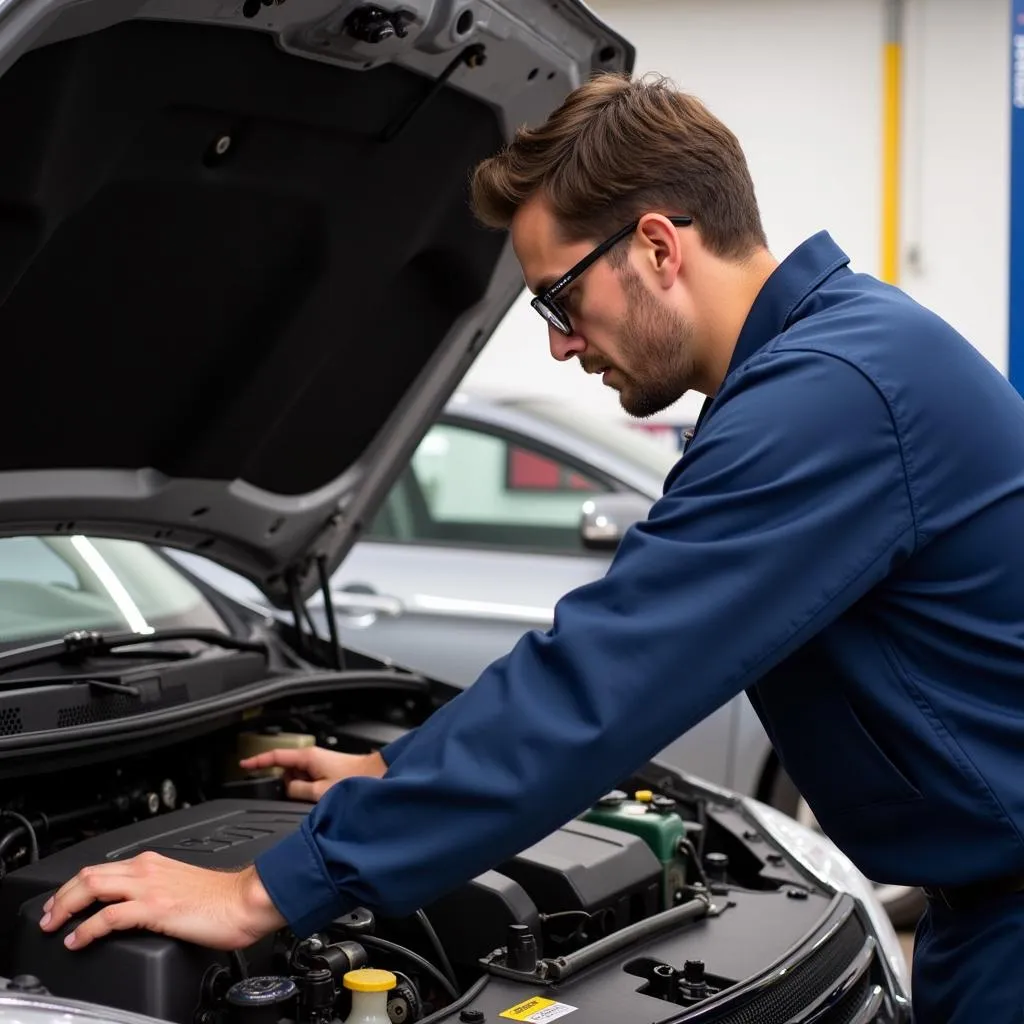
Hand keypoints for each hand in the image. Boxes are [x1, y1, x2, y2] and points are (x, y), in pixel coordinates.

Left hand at [38, 853, 284, 950]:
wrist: (247, 900)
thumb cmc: (224, 899)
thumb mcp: (182, 888)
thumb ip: (158, 892)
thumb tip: (139, 908)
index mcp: (155, 863)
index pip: (103, 869)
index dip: (75, 886)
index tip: (63, 903)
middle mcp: (148, 869)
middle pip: (89, 874)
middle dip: (61, 896)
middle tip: (49, 915)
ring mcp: (150, 887)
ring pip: (92, 888)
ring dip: (65, 907)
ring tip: (54, 926)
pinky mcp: (154, 907)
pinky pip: (108, 916)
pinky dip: (86, 929)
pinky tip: (78, 940)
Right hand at [239, 747, 386, 801]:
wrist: (377, 776)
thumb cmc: (354, 779)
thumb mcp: (320, 791)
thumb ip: (298, 790)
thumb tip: (286, 789)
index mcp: (307, 757)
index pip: (275, 756)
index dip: (257, 761)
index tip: (243, 765)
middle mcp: (312, 757)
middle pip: (286, 770)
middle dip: (286, 784)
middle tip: (300, 795)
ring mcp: (319, 763)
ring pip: (298, 778)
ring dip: (300, 789)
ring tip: (317, 797)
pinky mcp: (326, 771)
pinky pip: (309, 781)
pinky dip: (309, 790)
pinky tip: (321, 797)